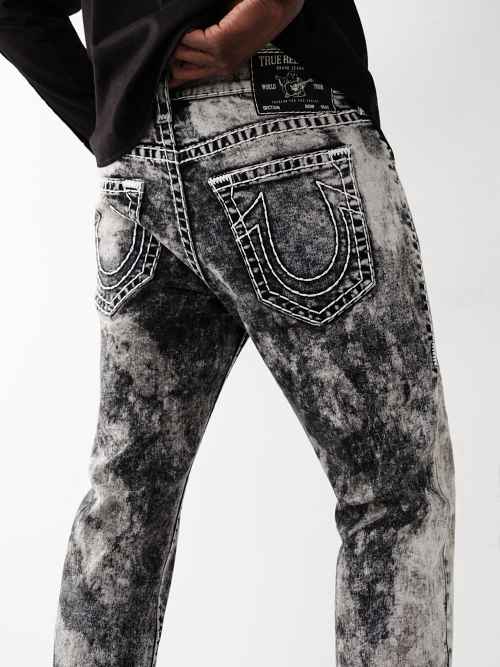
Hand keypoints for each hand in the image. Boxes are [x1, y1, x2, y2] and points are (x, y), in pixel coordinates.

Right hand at [168, 0, 303, 87]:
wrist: (273, 7)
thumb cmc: (252, 16)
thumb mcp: (226, 33)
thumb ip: (207, 39)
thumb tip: (183, 40)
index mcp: (224, 66)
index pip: (192, 78)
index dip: (175, 77)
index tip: (163, 77)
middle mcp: (221, 66)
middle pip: (183, 70)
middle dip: (170, 60)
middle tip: (161, 48)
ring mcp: (220, 57)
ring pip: (183, 53)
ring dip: (175, 42)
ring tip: (170, 33)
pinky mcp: (218, 44)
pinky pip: (189, 39)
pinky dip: (184, 31)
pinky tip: (185, 24)